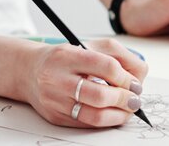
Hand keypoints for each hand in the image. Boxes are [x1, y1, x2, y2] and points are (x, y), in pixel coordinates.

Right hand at [21, 38, 148, 127]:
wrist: (29, 71)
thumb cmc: (64, 58)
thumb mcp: (89, 45)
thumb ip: (118, 55)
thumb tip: (139, 76)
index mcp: (68, 56)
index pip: (106, 66)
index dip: (127, 77)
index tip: (135, 83)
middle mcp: (57, 78)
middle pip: (101, 94)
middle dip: (125, 99)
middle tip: (135, 99)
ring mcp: (54, 100)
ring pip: (94, 114)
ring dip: (118, 115)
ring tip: (128, 109)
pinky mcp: (55, 116)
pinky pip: (86, 123)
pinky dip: (105, 121)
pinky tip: (113, 114)